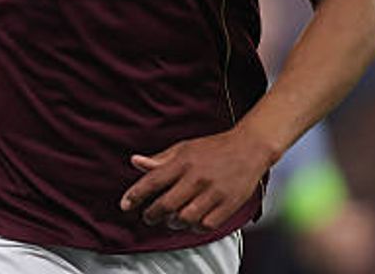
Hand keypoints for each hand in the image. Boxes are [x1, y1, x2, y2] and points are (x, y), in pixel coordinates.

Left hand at [119, 126, 273, 232]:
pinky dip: (194, 228)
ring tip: (170, 219)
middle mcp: (197, 177)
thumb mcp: (184, 147)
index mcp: (184, 161)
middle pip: (166, 204)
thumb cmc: (213, 147)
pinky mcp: (228, 204)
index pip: (153, 180)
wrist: (250, 147)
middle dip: (152, 214)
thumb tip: (134, 162)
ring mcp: (213, 192)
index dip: (135, 195)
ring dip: (172, 223)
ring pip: (184, 218)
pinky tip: (191, 222)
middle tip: (148, 216)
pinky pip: (205, 225)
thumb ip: (160, 159)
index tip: (124, 205)